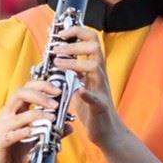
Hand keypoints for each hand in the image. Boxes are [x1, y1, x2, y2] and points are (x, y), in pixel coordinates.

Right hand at [0, 75, 62, 162]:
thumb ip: (53, 133)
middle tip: (56, 103)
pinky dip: (24, 132)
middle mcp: (7, 115)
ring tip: (52, 119)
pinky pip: (11, 134)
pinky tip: (34, 132)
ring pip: (18, 113)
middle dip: (40, 95)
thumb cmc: (17, 158)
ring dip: (37, 114)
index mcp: (15, 111)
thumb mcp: (39, 143)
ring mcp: (1, 128)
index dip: (42, 86)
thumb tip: (70, 126)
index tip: (58, 91)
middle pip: (20, 93)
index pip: (27, 89)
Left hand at [43, 21, 124, 151]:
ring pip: (94, 67)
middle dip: (74, 44)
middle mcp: (100, 75)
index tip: (61, 32)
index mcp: (94, 68)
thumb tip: (59, 53)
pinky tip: (79, 90)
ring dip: (75, 63)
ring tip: (58, 64)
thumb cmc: (92, 107)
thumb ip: (74, 69)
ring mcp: (101, 90)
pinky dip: (87, 93)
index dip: (77, 31)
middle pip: (94, 47)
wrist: (107, 131)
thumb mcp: (81, 83)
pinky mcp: (100, 107)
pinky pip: (96, 98)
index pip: (91, 39)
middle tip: (56, 48)